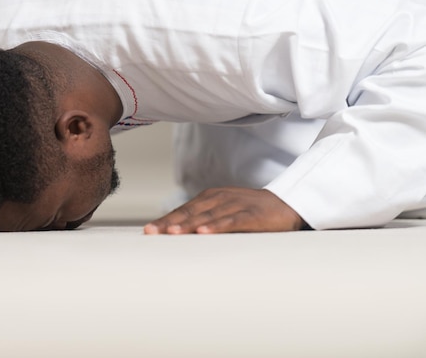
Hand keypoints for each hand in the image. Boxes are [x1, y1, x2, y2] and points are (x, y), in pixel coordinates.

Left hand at [144, 188, 306, 234]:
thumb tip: (178, 236)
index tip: (148, 232)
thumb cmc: (250, 213)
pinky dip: (217, 226)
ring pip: (207, 215)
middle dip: (169, 222)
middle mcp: (219, 199)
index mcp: (210, 198)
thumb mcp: (224, 213)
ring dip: (189, 224)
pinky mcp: (251, 214)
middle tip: (152, 232)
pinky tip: (204, 232)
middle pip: (190, 211)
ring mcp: (235, 205)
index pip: (183, 210)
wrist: (287, 204)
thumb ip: (204, 220)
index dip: (165, 220)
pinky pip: (231, 220)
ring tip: (172, 232)